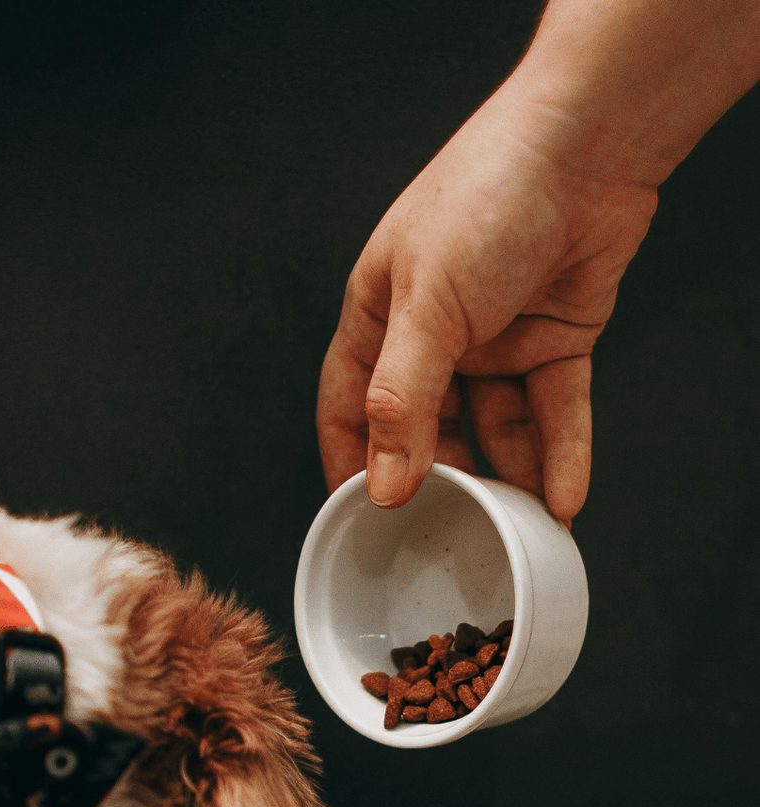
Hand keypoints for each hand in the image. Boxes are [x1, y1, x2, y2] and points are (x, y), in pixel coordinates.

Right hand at [317, 90, 658, 519]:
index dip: (352, 465)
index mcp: (381, 318)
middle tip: (447, 533)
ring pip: (496, 426)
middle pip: (427, 428)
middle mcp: (434, 333)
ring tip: (515, 527)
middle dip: (440, 481)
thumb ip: (402, 402)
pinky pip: (553, 409)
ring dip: (508, 477)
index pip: (349, 408)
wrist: (586, 143)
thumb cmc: (486, 197)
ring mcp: (497, 338)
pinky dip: (559, 452)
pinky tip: (562, 496)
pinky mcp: (555, 337)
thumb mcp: (425, 309)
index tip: (360, 522)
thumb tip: (385, 486)